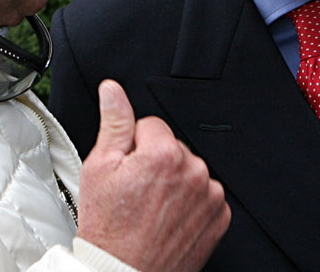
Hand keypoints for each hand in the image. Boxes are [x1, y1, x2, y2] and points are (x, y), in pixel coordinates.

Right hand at [76, 80, 230, 271]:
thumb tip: (113, 90)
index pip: (151, 125)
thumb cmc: (109, 228)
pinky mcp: (220, 217)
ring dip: (174, 181)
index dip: (133, 146)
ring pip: (189, 169)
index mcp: (164, 153)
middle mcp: (193, 171)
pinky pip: (205, 194)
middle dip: (156, 162)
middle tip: (136, 191)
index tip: (127, 170)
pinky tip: (169, 216)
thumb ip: (113, 122)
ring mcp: (210, 195)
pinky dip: (190, 201)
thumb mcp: (99, 168)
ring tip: (151, 206)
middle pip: (172, 146)